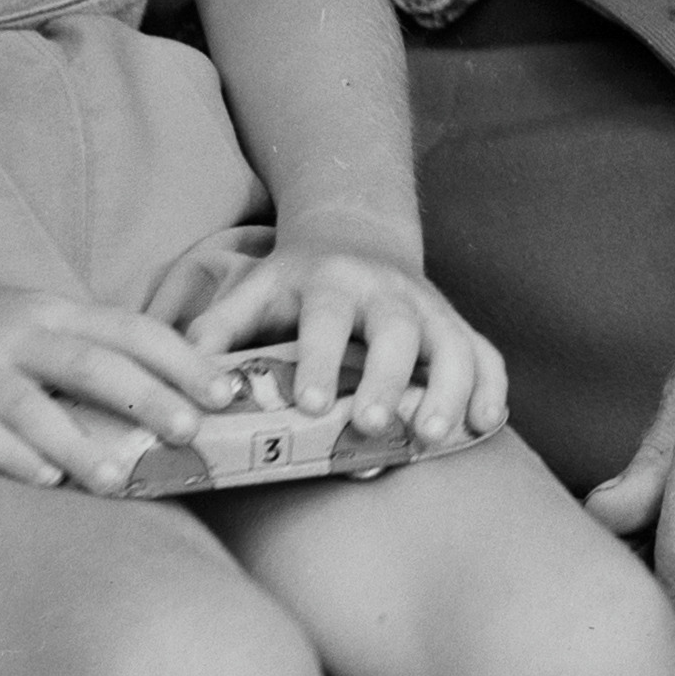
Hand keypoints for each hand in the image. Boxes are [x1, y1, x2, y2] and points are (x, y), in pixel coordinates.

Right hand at [0, 269, 239, 493]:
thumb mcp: (30, 318)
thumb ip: (82, 345)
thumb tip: (157, 387)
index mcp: (54, 310)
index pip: (131, 329)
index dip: (182, 359)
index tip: (226, 389)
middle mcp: (20, 332)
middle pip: (94, 363)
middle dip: (148, 396)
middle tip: (192, 430)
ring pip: (36, 405)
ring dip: (79, 443)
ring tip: (118, 479)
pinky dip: (11, 453)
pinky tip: (41, 478)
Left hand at [169, 226, 503, 452]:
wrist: (357, 240)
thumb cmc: (294, 286)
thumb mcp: (253, 291)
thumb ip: (218, 329)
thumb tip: (183, 376)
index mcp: (329, 283)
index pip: (325, 319)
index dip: (319, 359)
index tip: (310, 403)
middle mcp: (386, 291)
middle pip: (396, 330)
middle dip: (387, 378)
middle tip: (374, 425)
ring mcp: (428, 308)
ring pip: (451, 341)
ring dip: (448, 387)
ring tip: (432, 435)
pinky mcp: (456, 325)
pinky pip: (486, 351)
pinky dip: (491, 386)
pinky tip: (485, 424)